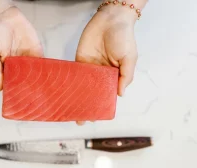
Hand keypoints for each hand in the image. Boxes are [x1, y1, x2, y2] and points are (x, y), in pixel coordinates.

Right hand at [0, 6, 42, 90]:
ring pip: (35, 73)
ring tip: (43, 91)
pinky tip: (48, 77)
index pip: (12, 82)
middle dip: (30, 87)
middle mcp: (17, 64)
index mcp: (6, 67)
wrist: (3, 14)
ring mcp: (28, 58)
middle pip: (25, 79)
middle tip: (35, 98)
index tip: (20, 99)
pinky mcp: (36, 50)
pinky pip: (42, 61)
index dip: (16, 89)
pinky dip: (45, 69)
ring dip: (39, 80)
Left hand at [75, 5, 137, 124]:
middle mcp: (101, 74)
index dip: (101, 105)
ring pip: (82, 86)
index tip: (96, 117)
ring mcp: (90, 68)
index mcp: (114, 75)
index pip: (107, 94)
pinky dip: (70, 84)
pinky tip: (66, 94)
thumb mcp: (129, 58)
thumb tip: (120, 94)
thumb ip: (125, 76)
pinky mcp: (79, 60)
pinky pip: (75, 74)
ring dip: (77, 98)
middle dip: (87, 105)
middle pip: (93, 93)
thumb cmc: (123, 38)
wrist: (110, 19)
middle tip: (80, 119)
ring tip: (71, 111)